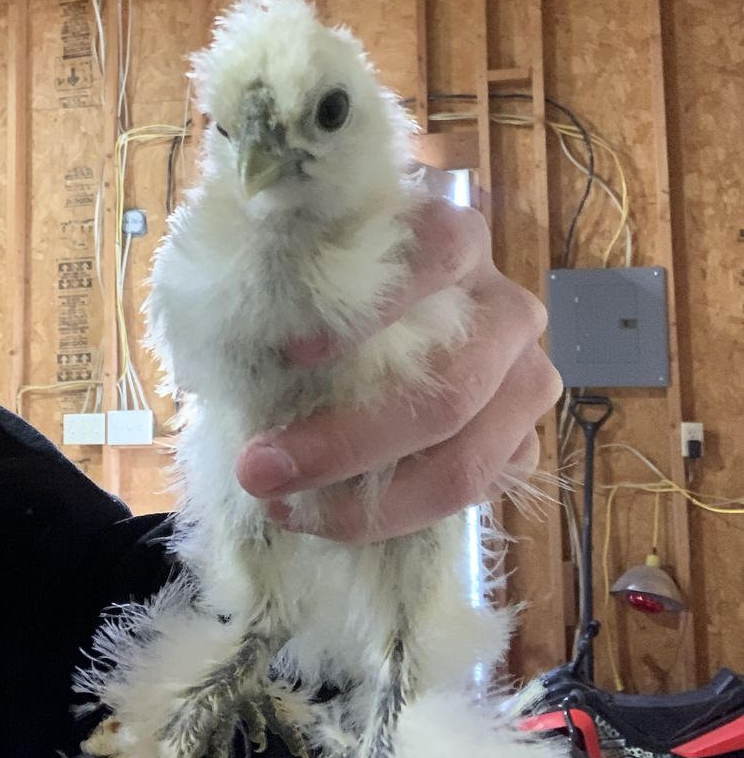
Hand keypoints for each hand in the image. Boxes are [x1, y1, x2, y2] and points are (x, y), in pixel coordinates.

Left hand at [234, 174, 561, 542]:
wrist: (383, 326)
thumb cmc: (332, 295)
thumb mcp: (307, 271)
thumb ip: (285, 286)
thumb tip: (234, 331)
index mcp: (457, 240)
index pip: (438, 255)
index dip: (371, 308)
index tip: (294, 353)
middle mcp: (505, 308)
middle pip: (451, 388)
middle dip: (348, 442)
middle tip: (260, 469)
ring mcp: (525, 379)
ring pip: (469, 461)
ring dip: (370, 501)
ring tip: (284, 507)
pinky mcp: (523, 440)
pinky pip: (478, 494)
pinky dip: (399, 517)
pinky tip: (329, 515)